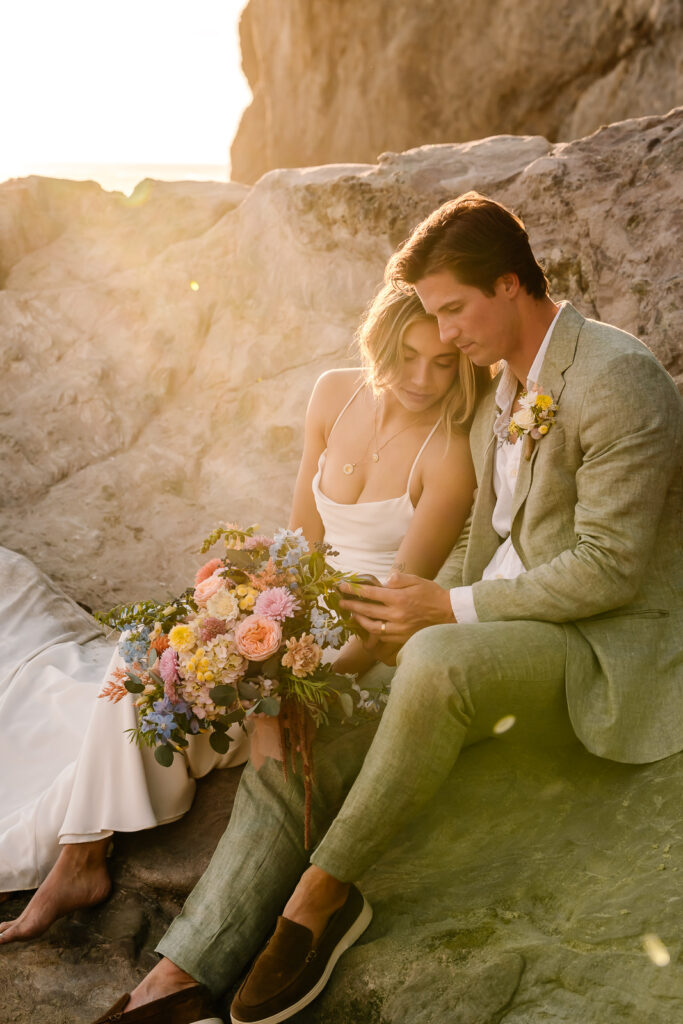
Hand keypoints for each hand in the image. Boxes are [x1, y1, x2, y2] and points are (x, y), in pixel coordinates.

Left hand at [339, 572, 455, 646]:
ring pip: (371, 626)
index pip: (370, 593)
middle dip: (351, 606)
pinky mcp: (401, 637)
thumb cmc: (432, 595)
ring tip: (352, 615)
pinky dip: (372, 631)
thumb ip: (399, 579)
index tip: (342, 587)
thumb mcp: (417, 580)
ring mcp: (398, 628)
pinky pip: (381, 635)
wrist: (448, 614)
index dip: (353, 590)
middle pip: (367, 611)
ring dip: (359, 620)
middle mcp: (396, 614)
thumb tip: (384, 579)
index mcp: (398, 598)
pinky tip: (367, 625)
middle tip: (340, 602)